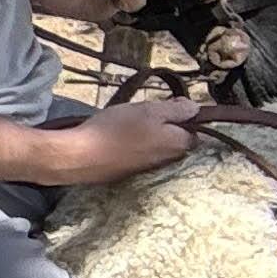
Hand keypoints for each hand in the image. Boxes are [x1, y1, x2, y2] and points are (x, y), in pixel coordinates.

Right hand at [49, 96, 209, 183]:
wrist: (79, 157)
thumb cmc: (117, 130)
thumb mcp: (150, 109)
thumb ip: (178, 108)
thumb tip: (197, 108)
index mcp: (180, 145)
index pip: (196, 131)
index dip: (185, 116)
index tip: (167, 104)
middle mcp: (168, 161)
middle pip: (175, 139)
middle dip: (166, 125)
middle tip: (144, 112)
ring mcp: (147, 169)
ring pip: (156, 146)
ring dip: (148, 134)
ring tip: (127, 122)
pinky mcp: (128, 173)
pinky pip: (139, 154)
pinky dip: (132, 144)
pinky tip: (116, 136)